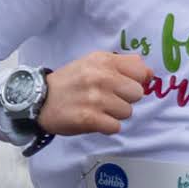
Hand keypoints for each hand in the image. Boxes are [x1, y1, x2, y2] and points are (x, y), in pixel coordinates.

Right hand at [38, 48, 154, 136]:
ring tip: (98, 109)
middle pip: (137, 94)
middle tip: (108, 99)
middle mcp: (101, 77)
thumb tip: (149, 73)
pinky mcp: (89, 118)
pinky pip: (115, 127)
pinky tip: (94, 119)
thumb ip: (122, 64)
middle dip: (125, 99)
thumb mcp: (93, 62)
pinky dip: (106, 126)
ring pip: (127, 112)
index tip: (124, 85)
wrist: (39, 99)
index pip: (140, 71)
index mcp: (103, 60)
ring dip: (115, 114)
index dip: (135, 81)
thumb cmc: (70, 81)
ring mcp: (95, 98)